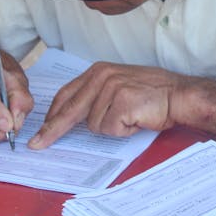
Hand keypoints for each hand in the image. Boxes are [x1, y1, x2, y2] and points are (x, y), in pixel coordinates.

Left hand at [28, 62, 183, 148]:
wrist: (179, 94)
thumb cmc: (152, 93)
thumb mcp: (118, 85)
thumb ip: (95, 95)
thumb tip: (73, 117)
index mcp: (97, 71)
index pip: (66, 94)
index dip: (52, 115)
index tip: (41, 131)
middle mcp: (101, 76)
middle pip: (69, 110)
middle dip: (52, 130)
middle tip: (37, 144)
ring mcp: (111, 88)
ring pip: (94, 125)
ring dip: (112, 127)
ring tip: (131, 117)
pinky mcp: (122, 102)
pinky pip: (111, 129)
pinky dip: (124, 130)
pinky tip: (136, 119)